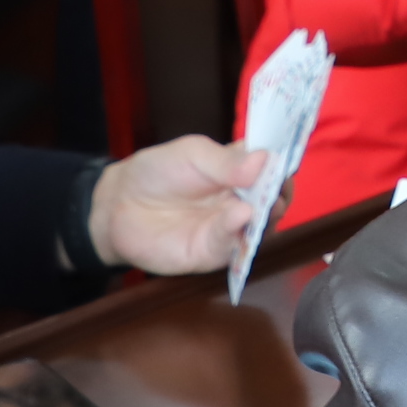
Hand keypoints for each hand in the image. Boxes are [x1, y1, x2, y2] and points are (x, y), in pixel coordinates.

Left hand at [92, 132, 272, 275]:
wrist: (119, 204)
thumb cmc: (157, 172)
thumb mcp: (192, 154)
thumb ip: (226, 161)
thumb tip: (265, 159)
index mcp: (240, 171)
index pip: (273, 168)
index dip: (283, 165)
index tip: (286, 161)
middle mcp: (241, 201)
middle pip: (274, 199)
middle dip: (281, 193)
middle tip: (279, 185)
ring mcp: (229, 228)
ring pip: (261, 226)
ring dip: (267, 215)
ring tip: (265, 203)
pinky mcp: (213, 252)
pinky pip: (231, 244)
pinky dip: (237, 229)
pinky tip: (239, 215)